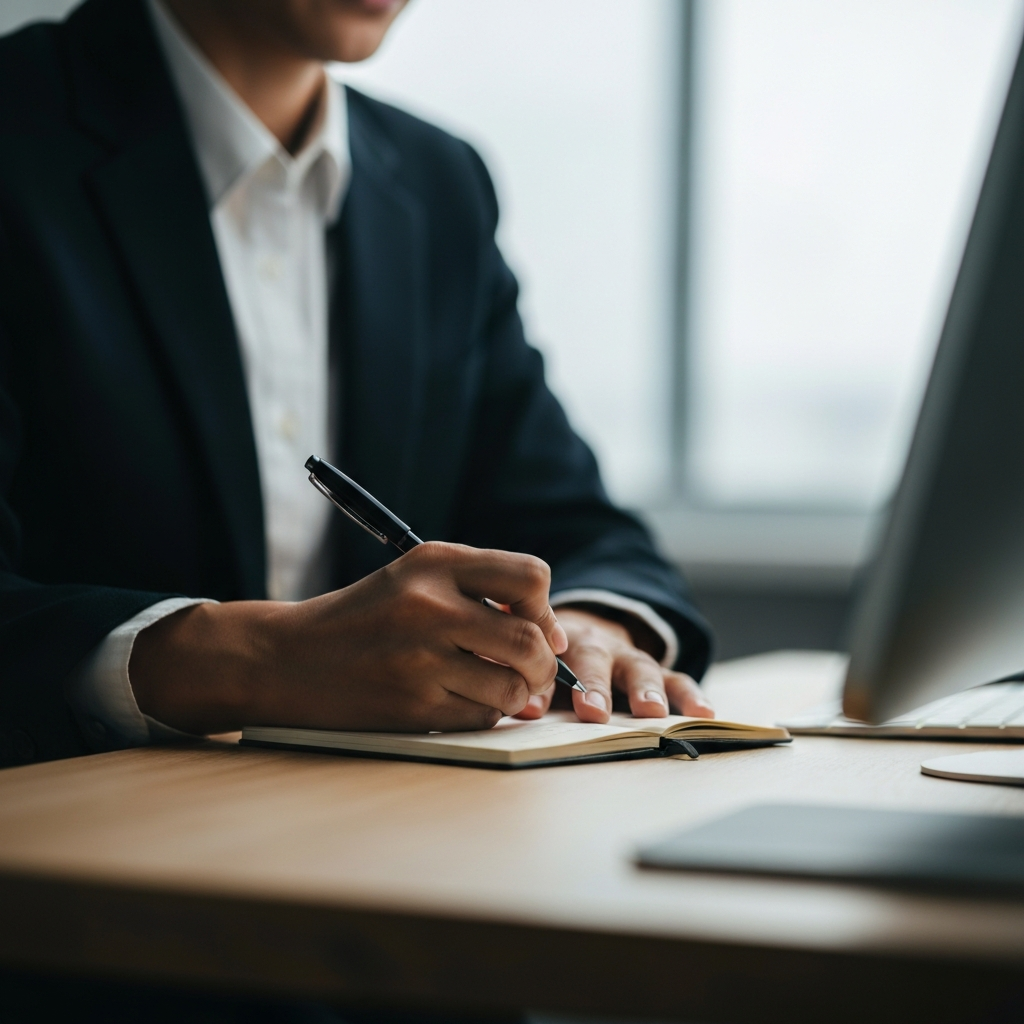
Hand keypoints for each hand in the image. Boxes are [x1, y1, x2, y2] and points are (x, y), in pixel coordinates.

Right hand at [129, 542, 567, 734]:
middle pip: (530, 639)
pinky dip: (482, 714)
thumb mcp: (413, 578)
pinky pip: (480, 716)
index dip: (545, 608)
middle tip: (530, 672)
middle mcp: (428, 605)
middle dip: (542, 664)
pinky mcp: (410, 706)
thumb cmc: (362, 618)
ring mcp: (418, 658)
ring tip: (495, 688)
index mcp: (433, 562)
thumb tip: (551, 638)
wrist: (286, 660)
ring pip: (511, 686)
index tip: (540, 629)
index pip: (529, 576)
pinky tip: (458, 701)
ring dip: (515, 695)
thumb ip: (479, 590)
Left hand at [514, 608, 712, 722]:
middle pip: (593, 662)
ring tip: (651, 712)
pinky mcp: (658, 672)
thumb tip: (514, 709)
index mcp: (556, 644)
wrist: (585, 632)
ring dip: (644, 689)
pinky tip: (705, 712)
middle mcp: (594, 647)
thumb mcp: (536, 667)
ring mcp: (628, 658)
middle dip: (594, 687)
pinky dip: (690, 695)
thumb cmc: (555, 661)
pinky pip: (677, 679)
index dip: (540, 688)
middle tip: (592, 712)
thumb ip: (528, 687)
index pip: (546, 666)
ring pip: (638, 668)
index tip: (530, 710)